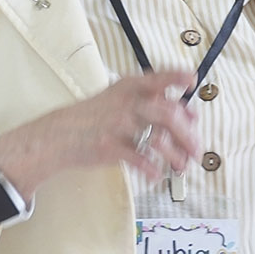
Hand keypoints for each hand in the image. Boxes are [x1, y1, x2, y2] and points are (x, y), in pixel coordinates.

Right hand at [0, 70, 200, 240]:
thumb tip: (191, 114)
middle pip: (168, 112)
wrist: (57, 136)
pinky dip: (152, 169)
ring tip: (181, 167)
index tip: (193, 82)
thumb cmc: (95, 118)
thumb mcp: (120, 101)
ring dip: (175, 155)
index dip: (179, 77)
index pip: (159, 77)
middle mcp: (125, 102)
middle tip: (197, 151)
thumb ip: (154, 104)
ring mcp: (117, 124)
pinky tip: (156, 175)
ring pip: (158, 138)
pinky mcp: (109, 146)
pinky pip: (139, 159)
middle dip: (188, 134)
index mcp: (129, 87)